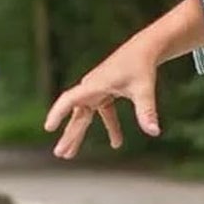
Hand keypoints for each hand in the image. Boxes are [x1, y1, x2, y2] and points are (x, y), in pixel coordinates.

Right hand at [44, 40, 160, 159]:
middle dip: (69, 134)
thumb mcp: (144, 90)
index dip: (58, 113)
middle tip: (60, 154)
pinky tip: (117, 144)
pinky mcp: (106, 92)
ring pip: (85, 116)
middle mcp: (91, 87)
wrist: (146, 48)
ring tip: (70, 154)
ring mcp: (97, 90)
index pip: (70, 99)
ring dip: (79, 134)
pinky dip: (110, 127)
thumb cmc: (142, 66)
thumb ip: (147, 112)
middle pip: (76, 114)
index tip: (49, 127)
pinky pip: (103, 113)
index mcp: (94, 85)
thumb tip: (154, 132)